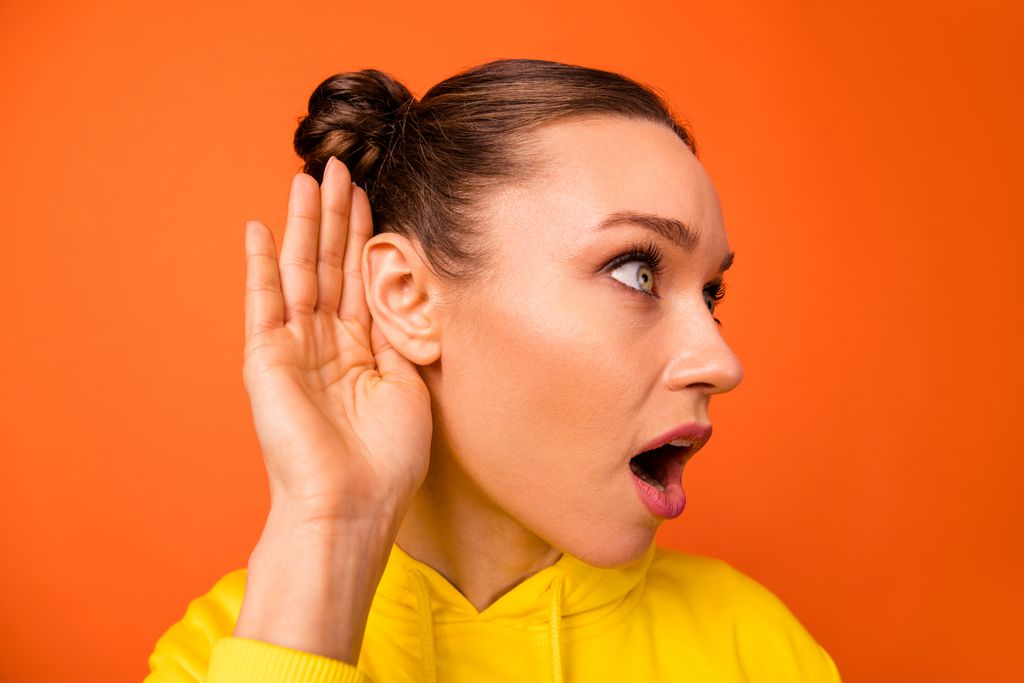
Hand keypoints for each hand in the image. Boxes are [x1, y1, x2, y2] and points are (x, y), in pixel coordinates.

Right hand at [242, 157, 432, 527]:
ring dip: (305, 225)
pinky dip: (258, 265)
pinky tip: (258, 228)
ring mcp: (293, 349)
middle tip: (341, 166)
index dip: (367, 238)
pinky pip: (262, 302)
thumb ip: (400, 338)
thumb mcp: (408, 387)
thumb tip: (406, 296)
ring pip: (300, 272)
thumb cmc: (387, 461)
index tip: (373, 194)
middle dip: (337, 218)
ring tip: (310, 177)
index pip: (362, 280)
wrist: (351, 505)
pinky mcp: (265, 359)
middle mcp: (325, 345)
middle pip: (330, 266)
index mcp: (361, 353)